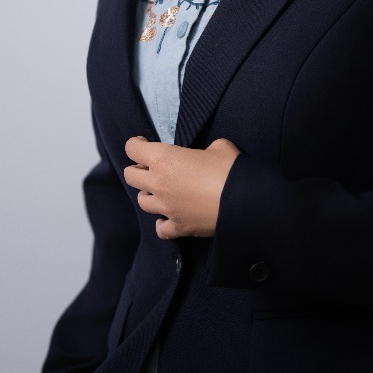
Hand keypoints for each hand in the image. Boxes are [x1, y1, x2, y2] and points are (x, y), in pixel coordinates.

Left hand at [124, 136, 241, 239]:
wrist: (241, 200)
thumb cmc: (228, 168)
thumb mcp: (219, 146)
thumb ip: (205, 149)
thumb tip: (207, 155)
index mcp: (164, 158)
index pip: (132, 149)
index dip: (136, 144)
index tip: (143, 143)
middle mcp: (158, 183)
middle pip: (130, 176)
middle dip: (138, 169)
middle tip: (152, 167)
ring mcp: (165, 207)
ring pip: (142, 201)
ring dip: (149, 193)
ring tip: (162, 190)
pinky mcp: (177, 226)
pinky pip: (160, 228)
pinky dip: (162, 222)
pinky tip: (169, 217)